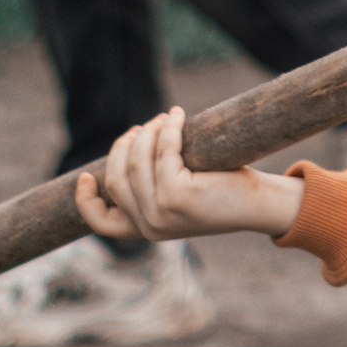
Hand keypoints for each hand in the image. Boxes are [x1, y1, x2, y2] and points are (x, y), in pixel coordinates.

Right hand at [75, 107, 303, 241]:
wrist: (262, 204)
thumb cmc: (226, 191)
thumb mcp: (182, 195)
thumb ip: (155, 184)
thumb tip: (134, 142)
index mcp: (146, 229)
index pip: (102, 223)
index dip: (85, 200)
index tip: (84, 176)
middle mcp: (150, 227)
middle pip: (116, 178)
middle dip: (125, 146)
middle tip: (144, 127)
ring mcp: (162, 214)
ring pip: (135, 162)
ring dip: (148, 132)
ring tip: (166, 118)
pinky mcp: (178, 197)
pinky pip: (163, 152)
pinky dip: (168, 129)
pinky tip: (178, 117)